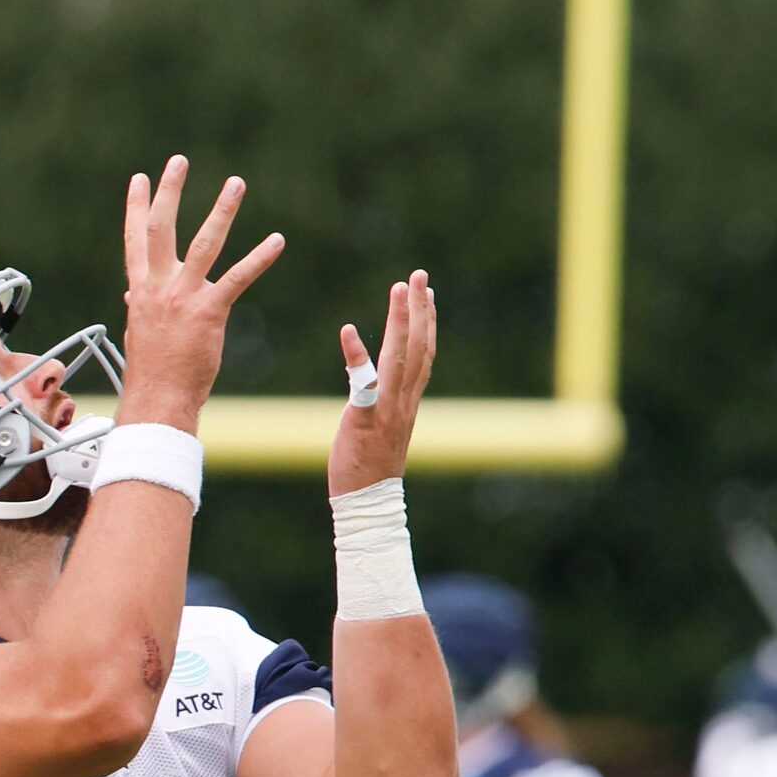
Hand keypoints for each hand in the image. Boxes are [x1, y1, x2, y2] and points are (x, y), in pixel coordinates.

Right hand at [118, 157, 284, 430]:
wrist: (158, 399)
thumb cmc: (152, 370)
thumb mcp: (140, 331)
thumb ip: (141, 307)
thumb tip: (133, 296)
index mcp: (141, 290)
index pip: (135, 239)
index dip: (137, 207)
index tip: (140, 178)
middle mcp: (158, 287)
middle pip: (161, 229)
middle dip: (169, 192)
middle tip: (178, 161)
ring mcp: (183, 297)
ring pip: (204, 243)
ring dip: (222, 210)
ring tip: (235, 183)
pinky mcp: (209, 311)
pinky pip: (238, 278)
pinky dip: (259, 257)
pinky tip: (276, 240)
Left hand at [328, 271, 437, 495]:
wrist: (368, 502)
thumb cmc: (370, 466)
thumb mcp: (383, 426)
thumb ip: (385, 400)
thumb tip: (377, 380)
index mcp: (408, 400)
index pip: (424, 353)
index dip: (427, 321)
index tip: (428, 291)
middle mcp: (403, 400)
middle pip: (419, 347)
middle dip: (420, 308)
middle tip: (419, 275)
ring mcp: (386, 409)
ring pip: (400, 357)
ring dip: (400, 321)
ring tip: (399, 289)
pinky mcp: (364, 419)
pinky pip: (364, 384)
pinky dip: (357, 356)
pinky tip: (348, 330)